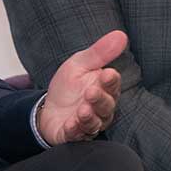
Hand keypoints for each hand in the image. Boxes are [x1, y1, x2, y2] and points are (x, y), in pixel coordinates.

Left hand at [37, 30, 125, 145]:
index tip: (108, 73)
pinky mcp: (72, 135)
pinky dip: (74, 131)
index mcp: (104, 89)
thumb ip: (99, 53)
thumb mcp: (79, 64)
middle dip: (100, 100)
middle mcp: (100, 109)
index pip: (112, 85)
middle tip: (91, 92)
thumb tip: (121, 34)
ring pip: (94, 123)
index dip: (111, 81)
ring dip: (89, 117)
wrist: (49, 108)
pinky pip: (76, 135)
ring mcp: (87, 123)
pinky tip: (71, 124)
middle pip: (106, 106)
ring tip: (82, 110)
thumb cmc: (69, 86)